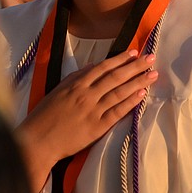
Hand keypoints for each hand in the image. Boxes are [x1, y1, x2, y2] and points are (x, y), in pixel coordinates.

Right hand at [16, 49, 157, 192]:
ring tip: (153, 74)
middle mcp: (86, 94)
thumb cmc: (45, 115)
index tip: (134, 52)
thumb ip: (77, 77)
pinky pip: (117, 112)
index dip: (120, 59)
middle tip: (151, 58)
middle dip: (135, 66)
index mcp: (76, 84)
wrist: (38, 140)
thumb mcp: (59, 89)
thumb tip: (94, 65)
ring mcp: (93, 110)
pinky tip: (142, 94)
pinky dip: (130, 102)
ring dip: (138, 82)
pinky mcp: (97, 127)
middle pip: (115, 77)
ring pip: (119, 92)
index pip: (103, 68)